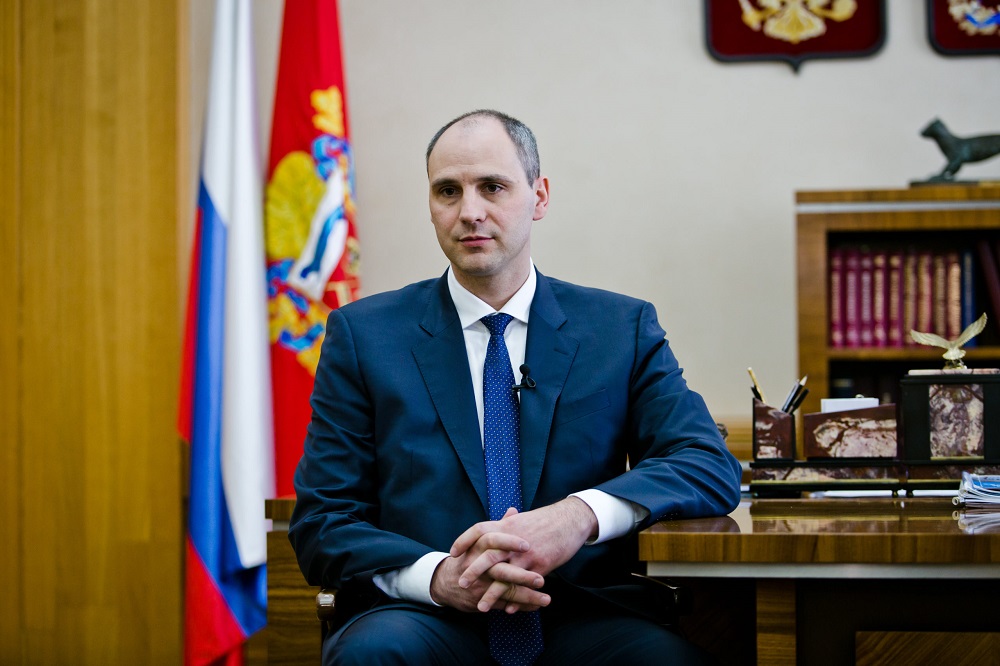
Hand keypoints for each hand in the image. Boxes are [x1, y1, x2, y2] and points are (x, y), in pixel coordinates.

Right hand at [429, 535, 549, 613]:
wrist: (444, 582)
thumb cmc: (468, 557)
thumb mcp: (478, 541)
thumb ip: (498, 526)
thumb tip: (513, 510)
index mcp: (477, 548)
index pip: (492, 541)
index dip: (508, 542)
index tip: (527, 545)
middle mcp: (477, 567)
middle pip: (499, 571)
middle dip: (521, 576)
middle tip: (541, 579)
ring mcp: (479, 586)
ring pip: (504, 592)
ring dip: (526, 596)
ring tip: (546, 599)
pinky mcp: (481, 601)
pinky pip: (504, 604)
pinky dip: (521, 606)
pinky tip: (537, 605)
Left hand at [450, 498, 597, 609]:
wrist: (571, 520)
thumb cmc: (547, 520)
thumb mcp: (523, 519)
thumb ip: (507, 524)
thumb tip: (494, 527)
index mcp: (507, 525)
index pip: (479, 530)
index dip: (464, 540)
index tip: (453, 553)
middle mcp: (514, 540)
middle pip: (488, 556)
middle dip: (473, 572)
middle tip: (461, 584)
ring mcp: (527, 554)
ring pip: (505, 577)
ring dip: (492, 594)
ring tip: (480, 607)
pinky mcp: (541, 566)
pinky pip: (525, 586)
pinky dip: (516, 599)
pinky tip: (509, 609)